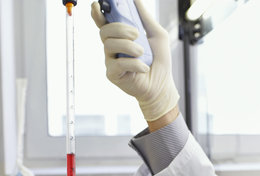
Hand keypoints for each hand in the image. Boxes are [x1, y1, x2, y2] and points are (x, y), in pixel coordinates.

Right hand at [91, 0, 178, 120]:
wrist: (161, 85)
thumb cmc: (158, 61)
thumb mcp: (156, 34)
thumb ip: (145, 17)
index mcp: (120, 36)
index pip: (104, 22)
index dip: (98, 13)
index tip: (98, 5)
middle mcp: (112, 47)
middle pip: (105, 31)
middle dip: (120, 29)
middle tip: (136, 34)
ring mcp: (110, 60)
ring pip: (110, 45)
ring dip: (129, 47)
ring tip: (143, 53)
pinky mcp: (112, 74)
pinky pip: (118, 64)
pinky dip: (134, 64)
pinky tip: (144, 68)